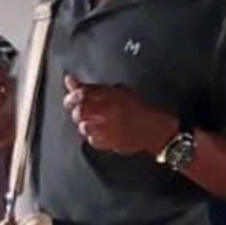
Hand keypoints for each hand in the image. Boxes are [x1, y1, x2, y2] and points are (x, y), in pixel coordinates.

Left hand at [62, 74, 176, 155]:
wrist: (155, 129)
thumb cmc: (139, 109)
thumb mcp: (119, 91)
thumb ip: (93, 87)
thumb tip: (70, 81)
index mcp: (112, 96)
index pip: (84, 92)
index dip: (73, 93)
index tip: (71, 94)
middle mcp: (110, 112)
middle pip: (80, 111)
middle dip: (76, 110)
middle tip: (80, 110)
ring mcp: (109, 129)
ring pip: (83, 127)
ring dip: (85, 124)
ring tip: (93, 121)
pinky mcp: (110, 143)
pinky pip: (91, 140)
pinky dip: (92, 136)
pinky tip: (100, 131)